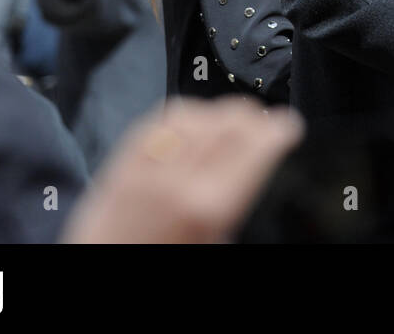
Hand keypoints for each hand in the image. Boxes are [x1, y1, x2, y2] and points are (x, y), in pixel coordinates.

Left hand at [62, 98, 304, 243]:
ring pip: (194, 114)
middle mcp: (176, 182)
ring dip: (219, 112)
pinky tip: (194, 125)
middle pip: (228, 121)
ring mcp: (144, 171)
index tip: (289, 126)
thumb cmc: (166, 260)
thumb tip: (260, 167)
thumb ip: (237, 201)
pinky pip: (157, 122)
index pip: (255, 143)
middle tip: (266, 124)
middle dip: (254, 116)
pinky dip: (182, 116)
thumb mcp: (218, 243)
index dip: (279, 128)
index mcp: (209, 208)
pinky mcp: (119, 168)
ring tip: (232, 123)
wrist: (104, 282)